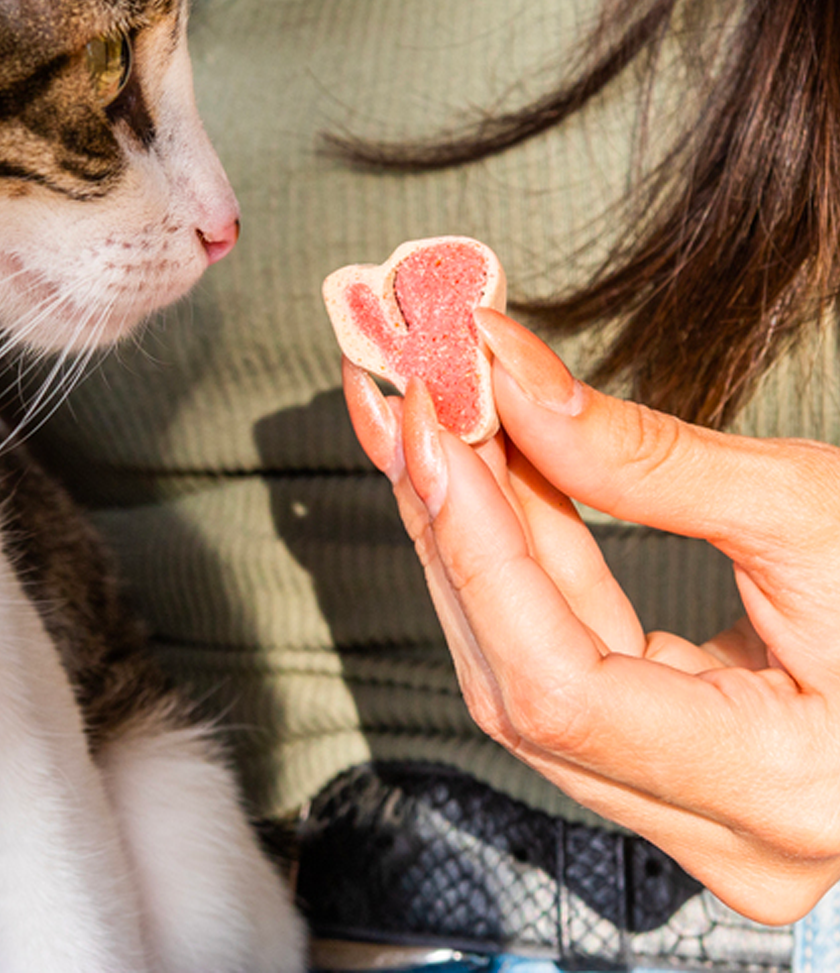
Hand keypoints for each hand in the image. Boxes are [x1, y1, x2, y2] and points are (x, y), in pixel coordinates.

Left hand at [342, 310, 839, 924]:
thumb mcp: (809, 507)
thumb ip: (641, 456)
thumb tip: (504, 374)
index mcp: (782, 789)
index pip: (558, 688)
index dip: (475, 548)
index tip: (428, 426)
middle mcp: (729, 835)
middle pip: (520, 684)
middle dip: (452, 528)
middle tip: (410, 405)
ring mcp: (700, 814)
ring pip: (528, 676)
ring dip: (475, 541)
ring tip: (438, 424)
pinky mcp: (680, 768)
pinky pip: (565, 666)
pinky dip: (524, 567)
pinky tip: (491, 478)